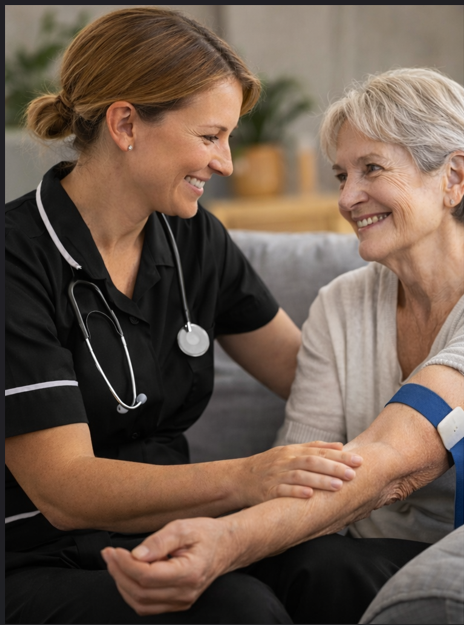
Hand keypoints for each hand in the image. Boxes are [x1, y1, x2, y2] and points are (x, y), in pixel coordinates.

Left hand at [102, 517, 229, 615]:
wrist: (226, 546)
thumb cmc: (206, 534)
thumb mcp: (184, 527)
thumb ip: (160, 540)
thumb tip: (136, 554)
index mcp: (189, 573)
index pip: (147, 576)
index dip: (125, 564)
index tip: (114, 550)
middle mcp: (185, 593)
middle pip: (140, 591)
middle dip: (118, 573)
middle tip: (108, 554)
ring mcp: (181, 602)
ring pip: (140, 603)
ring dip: (122, 584)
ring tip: (114, 563)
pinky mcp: (176, 603)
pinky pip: (147, 606)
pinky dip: (131, 592)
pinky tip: (127, 574)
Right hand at [242, 441, 362, 505]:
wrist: (239, 478)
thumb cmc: (269, 466)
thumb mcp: (289, 452)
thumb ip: (314, 448)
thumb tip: (340, 445)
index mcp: (293, 451)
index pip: (319, 451)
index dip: (339, 455)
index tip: (359, 460)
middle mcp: (286, 461)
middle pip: (312, 461)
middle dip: (334, 467)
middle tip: (353, 474)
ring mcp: (276, 475)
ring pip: (300, 475)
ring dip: (320, 480)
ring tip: (338, 486)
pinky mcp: (267, 491)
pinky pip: (282, 491)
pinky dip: (296, 492)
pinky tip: (309, 495)